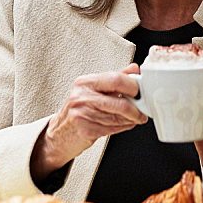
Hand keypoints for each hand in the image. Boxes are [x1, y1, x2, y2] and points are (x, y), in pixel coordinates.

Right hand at [30, 64, 146, 180]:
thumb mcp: (93, 90)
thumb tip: (134, 69)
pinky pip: (113, 128)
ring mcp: (82, 114)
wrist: (59, 134)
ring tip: (135, 118)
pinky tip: (125, 124)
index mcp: (85, 82)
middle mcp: (81, 96)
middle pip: (119, 101)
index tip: (142, 90)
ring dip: (131, 119)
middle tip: (143, 110)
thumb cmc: (78, 110)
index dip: (133, 86)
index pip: (115, 79)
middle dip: (136, 107)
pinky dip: (124, 127)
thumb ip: (114, 79)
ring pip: (118, 117)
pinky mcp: (86, 130)